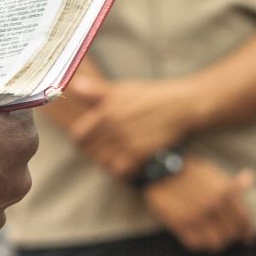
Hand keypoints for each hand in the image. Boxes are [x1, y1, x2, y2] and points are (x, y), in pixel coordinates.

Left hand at [67, 75, 192, 177]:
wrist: (181, 106)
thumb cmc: (150, 96)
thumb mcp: (123, 89)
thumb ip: (96, 91)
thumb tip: (74, 85)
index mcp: (106, 109)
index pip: (79, 135)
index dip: (81, 141)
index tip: (87, 142)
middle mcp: (114, 125)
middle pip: (90, 151)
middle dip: (94, 152)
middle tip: (103, 150)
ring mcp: (127, 140)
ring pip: (104, 161)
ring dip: (107, 162)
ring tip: (115, 156)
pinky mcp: (140, 152)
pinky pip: (120, 170)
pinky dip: (121, 169)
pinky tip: (127, 163)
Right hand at [144, 156, 255, 252]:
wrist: (160, 168)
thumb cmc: (188, 169)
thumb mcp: (213, 171)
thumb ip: (231, 182)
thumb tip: (250, 177)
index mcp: (224, 191)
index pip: (244, 219)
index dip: (248, 231)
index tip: (249, 238)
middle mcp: (212, 205)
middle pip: (231, 233)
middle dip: (232, 237)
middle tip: (229, 237)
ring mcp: (196, 216)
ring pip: (215, 242)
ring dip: (216, 242)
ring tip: (213, 238)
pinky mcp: (180, 224)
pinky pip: (196, 244)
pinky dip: (200, 244)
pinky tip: (199, 239)